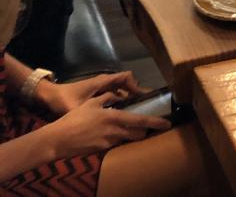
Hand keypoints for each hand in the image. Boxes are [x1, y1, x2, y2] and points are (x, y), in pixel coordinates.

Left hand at [37, 70, 144, 116]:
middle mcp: (104, 82)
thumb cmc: (63, 99)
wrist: (49, 96)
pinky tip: (120, 115)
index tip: (142, 98)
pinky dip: (120, 102)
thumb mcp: (77, 106)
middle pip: (127, 83)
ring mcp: (101, 87)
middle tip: (145, 107)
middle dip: (136, 94)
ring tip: (135, 112)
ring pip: (121, 89)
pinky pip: (114, 94)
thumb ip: (91, 112)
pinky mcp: (97, 93)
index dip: (136, 86)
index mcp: (102, 81)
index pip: (126, 77)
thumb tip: (105, 122)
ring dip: (129, 98)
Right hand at [45, 92, 168, 159]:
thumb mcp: (91, 103)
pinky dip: (117, 138)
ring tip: (126, 128)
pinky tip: (109, 134)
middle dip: (144, 131)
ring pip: (127, 139)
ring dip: (131, 135)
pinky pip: (115, 144)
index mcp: (113, 117)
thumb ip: (108, 98)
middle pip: (138, 134)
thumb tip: (119, 96)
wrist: (58, 140)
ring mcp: (108, 143)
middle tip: (146, 126)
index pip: (140, 121)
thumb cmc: (74, 119)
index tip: (167, 124)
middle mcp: (114, 131)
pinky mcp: (102, 150)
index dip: (155, 123)